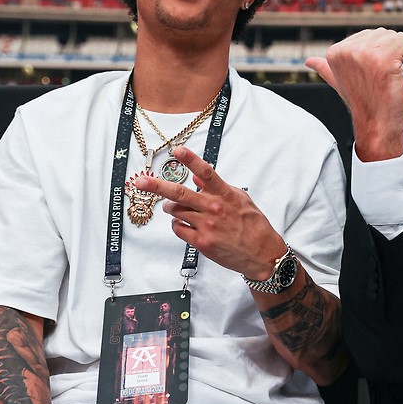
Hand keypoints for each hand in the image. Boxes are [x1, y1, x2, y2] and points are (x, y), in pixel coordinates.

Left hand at [134, 146, 286, 279]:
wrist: (262, 253)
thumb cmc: (253, 225)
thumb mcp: (241, 199)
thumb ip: (218, 187)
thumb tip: (198, 177)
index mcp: (225, 195)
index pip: (206, 172)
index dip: (191, 160)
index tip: (178, 150)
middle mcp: (213, 208)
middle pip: (179, 193)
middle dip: (156, 186)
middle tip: (140, 182)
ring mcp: (206, 226)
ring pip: (175, 211)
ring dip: (171, 208)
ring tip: (175, 208)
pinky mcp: (201, 242)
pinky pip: (178, 229)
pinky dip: (178, 224)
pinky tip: (186, 224)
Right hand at [305, 28, 402, 160]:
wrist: (377, 126)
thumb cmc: (364, 104)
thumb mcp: (339, 83)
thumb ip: (325, 68)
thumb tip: (309, 61)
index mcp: (334, 52)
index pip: (368, 35)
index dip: (375, 54)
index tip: (369, 74)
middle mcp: (347, 51)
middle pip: (382, 33)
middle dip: (387, 53)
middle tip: (378, 77)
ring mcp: (365, 55)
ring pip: (394, 36)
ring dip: (397, 55)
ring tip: (386, 76)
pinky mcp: (384, 60)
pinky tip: (395, 73)